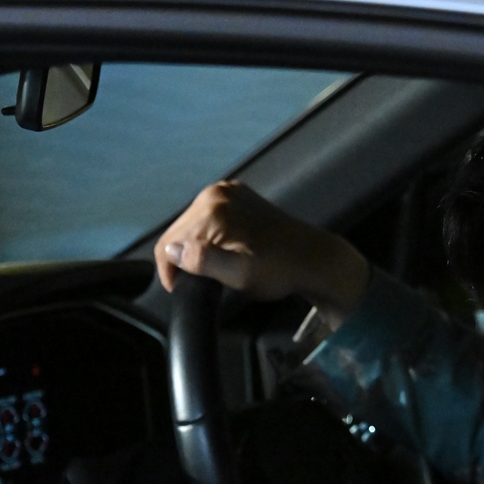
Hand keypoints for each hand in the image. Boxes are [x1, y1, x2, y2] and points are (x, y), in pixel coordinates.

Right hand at [154, 181, 369, 325]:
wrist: (313, 258)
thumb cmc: (279, 270)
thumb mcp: (239, 274)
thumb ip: (203, 261)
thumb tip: (172, 251)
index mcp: (213, 209)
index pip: (170, 241)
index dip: (169, 271)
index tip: (178, 291)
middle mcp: (217, 193)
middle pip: (179, 230)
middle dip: (181, 258)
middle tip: (195, 283)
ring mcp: (229, 191)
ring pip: (193, 224)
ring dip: (194, 247)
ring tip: (207, 270)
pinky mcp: (239, 196)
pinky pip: (210, 217)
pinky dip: (209, 235)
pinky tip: (220, 252)